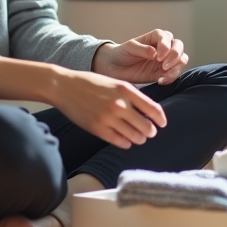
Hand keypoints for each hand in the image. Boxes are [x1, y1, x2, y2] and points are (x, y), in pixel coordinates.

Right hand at [48, 68, 167, 149]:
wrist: (64, 86)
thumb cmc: (91, 83)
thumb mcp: (115, 83)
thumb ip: (132, 96)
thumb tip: (150, 112)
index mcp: (126, 90)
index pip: (153, 109)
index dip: (161, 120)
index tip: (162, 124)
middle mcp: (119, 104)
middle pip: (147, 127)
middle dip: (150, 131)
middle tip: (149, 132)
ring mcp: (108, 118)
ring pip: (135, 137)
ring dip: (139, 139)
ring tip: (137, 137)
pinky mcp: (98, 129)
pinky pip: (120, 142)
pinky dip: (126, 143)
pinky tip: (125, 140)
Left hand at [92, 29, 188, 85]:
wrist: (115, 68)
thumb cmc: (121, 53)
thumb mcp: (129, 48)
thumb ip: (142, 49)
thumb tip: (154, 53)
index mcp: (155, 37)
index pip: (166, 37)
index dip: (165, 46)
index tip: (158, 57)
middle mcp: (163, 47)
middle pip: (179, 46)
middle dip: (175, 56)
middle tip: (164, 66)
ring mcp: (165, 60)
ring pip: (181, 59)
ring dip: (176, 68)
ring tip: (164, 76)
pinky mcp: (164, 72)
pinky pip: (174, 73)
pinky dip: (172, 77)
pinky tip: (161, 81)